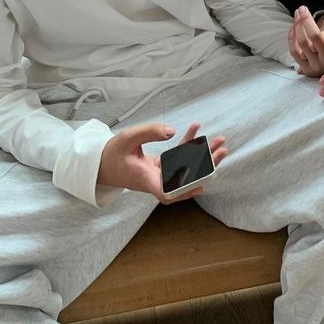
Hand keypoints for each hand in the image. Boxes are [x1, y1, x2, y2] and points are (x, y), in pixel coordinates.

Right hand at [98, 122, 227, 204]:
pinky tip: (197, 133)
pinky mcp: (160, 168)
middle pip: (186, 178)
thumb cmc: (111, 153)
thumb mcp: (128, 137)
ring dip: (203, 156)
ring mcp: (159, 175)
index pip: (166, 192)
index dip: (183, 191)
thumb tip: (173, 131)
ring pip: (186, 168)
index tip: (199, 185)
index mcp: (146, 179)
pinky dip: (188, 147)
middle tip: (222, 150)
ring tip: (219, 142)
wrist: (101, 163)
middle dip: (206, 165)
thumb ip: (150, 132)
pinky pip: (178, 159)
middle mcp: (155, 180)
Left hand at [288, 6, 323, 76]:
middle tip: (303, 8)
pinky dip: (292, 36)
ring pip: (303, 42)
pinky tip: (294, 26)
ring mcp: (315, 64)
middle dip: (307, 20)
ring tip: (298, 12)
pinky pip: (294, 51)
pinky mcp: (305, 67)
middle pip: (315, 37)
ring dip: (298, 25)